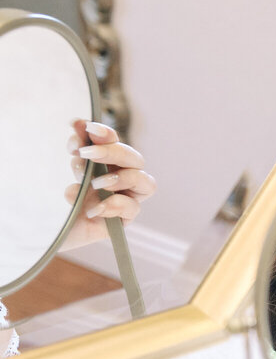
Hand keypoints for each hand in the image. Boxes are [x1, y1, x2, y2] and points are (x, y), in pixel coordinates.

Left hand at [61, 121, 154, 249]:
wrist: (48, 234)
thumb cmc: (56, 202)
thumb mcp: (62, 174)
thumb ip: (76, 152)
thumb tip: (78, 124)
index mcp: (106, 164)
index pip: (114, 143)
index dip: (105, 133)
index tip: (84, 127)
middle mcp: (121, 179)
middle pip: (135, 159)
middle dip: (112, 152)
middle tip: (86, 154)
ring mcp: (126, 199)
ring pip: (146, 182)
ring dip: (121, 179)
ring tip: (95, 184)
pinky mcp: (124, 220)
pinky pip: (133, 208)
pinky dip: (114, 205)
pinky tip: (91, 210)